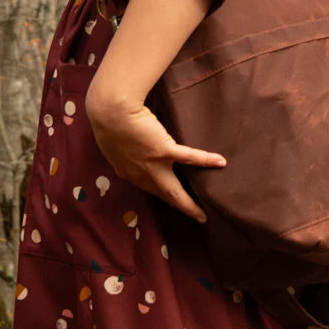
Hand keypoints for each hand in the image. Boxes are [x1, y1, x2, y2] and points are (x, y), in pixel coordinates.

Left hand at [86, 97, 225, 222]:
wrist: (110, 111)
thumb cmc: (107, 118)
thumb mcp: (112, 138)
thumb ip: (123, 146)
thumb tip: (132, 142)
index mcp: (127, 171)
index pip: (148, 188)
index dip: (161, 194)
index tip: (171, 200)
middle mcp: (140, 174)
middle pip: (164, 196)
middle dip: (179, 208)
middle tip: (196, 217)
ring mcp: (153, 164)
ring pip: (174, 190)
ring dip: (188, 204)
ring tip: (203, 213)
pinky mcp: (164, 150)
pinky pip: (189, 157)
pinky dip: (206, 160)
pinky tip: (221, 162)